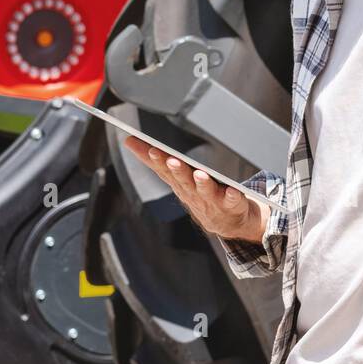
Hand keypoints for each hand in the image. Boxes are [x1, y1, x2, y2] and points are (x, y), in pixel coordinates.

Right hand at [123, 136, 264, 243]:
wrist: (230, 223)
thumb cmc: (200, 194)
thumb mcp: (177, 177)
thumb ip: (157, 160)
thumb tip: (128, 140)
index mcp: (179, 184)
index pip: (164, 170)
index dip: (157, 161)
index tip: (151, 149)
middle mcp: (193, 193)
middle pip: (183, 180)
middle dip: (177, 170)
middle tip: (172, 160)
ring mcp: (213, 201)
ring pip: (206, 191)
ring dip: (202, 183)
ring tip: (199, 174)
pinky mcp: (233, 205)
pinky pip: (233, 201)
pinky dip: (233, 196)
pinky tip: (234, 190)